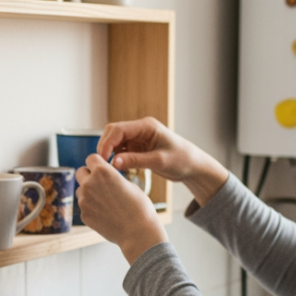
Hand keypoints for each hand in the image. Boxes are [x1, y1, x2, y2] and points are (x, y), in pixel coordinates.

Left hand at [76, 154, 167, 263]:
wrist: (138, 232)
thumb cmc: (139, 207)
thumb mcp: (129, 184)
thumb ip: (112, 178)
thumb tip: (105, 178)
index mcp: (103, 171)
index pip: (91, 158)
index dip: (97, 163)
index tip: (101, 168)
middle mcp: (89, 183)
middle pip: (80, 172)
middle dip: (88, 175)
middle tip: (100, 183)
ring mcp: (84, 200)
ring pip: (81, 190)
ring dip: (89, 193)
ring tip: (106, 202)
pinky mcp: (83, 215)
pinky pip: (84, 206)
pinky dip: (91, 208)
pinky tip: (106, 214)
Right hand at [97, 117, 229, 205]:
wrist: (193, 166)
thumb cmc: (182, 160)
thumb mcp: (159, 161)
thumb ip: (135, 161)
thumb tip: (113, 162)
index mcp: (146, 126)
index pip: (118, 129)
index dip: (107, 143)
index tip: (103, 159)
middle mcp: (140, 129)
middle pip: (113, 133)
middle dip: (105, 147)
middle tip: (102, 165)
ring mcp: (138, 138)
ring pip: (114, 142)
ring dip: (109, 153)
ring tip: (111, 169)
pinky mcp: (138, 147)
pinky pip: (120, 150)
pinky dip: (116, 158)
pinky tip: (118, 169)